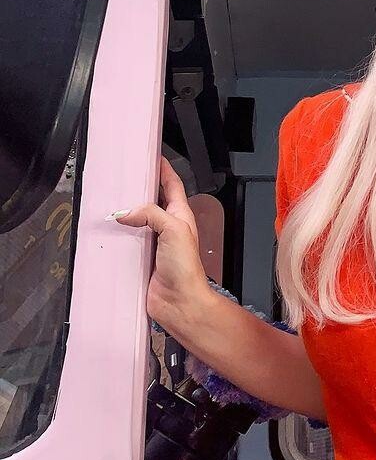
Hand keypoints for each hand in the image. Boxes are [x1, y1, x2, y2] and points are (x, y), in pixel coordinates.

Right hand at [111, 156, 213, 332]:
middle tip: (122, 178)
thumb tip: (126, 212)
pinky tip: (105, 233)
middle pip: (151, 202)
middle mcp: (167, 228)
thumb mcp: (174, 230)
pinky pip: (126, 243)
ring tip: (108, 202)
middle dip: (138, 190)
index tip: (153, 156)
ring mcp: (153, 244)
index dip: (163, 170)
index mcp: (180, 216)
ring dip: (124, 214)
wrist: (180, 302)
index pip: (172, 186)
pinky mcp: (140, 259)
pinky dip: (116, 237)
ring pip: (136, 222)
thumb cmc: (186, 269)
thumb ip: (152, 214)